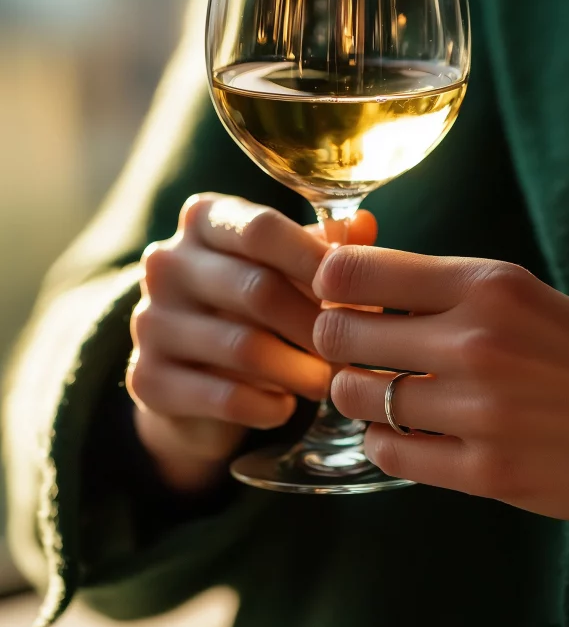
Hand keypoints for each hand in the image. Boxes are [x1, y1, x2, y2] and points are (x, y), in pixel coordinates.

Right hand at [126, 194, 375, 491]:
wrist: (191, 372)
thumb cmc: (255, 303)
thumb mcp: (288, 266)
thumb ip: (325, 247)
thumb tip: (363, 225)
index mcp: (203, 219)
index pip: (260, 229)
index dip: (314, 260)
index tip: (357, 290)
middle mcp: (166, 262)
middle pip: (257, 290)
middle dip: (315, 325)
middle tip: (351, 350)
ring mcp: (150, 320)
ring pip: (243, 347)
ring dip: (298, 371)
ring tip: (327, 381)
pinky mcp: (146, 379)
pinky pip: (223, 397)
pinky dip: (267, 406)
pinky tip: (285, 407)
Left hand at [312, 247, 568, 526]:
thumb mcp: (523, 294)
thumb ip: (444, 289)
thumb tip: (358, 286)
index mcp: (487, 284)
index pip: (354, 272)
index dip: (329, 284)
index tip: (335, 296)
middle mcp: (475, 342)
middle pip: (340, 335)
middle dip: (333, 341)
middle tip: (348, 348)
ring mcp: (479, 411)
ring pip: (356, 397)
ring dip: (355, 394)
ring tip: (377, 392)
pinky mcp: (487, 472)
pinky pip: (389, 453)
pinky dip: (382, 442)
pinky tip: (402, 435)